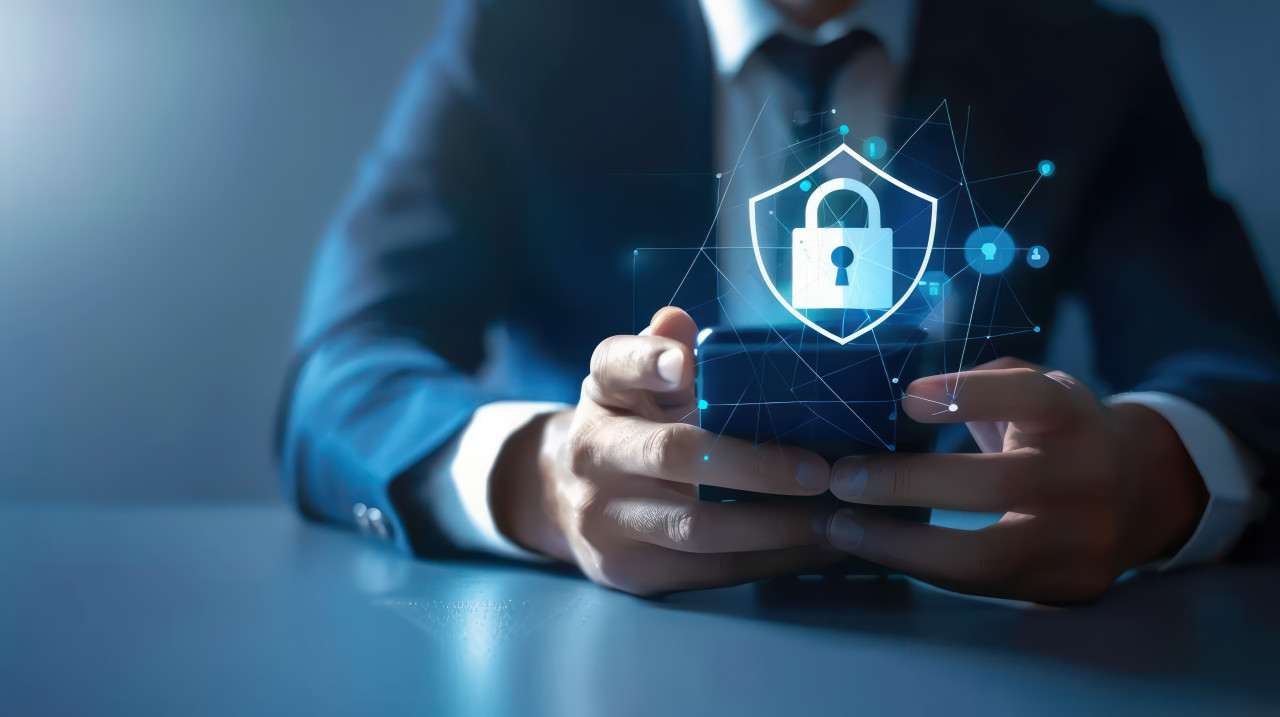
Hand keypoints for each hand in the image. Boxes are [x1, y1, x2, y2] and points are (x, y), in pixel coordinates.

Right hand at [492, 307, 838, 595]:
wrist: (566, 498)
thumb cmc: (627, 425)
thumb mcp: (634, 381)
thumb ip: (660, 351)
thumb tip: (677, 322)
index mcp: (602, 393)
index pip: (615, 365)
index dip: (648, 361)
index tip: (684, 363)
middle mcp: (593, 454)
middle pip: (671, 455)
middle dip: (753, 466)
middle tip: (818, 471)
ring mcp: (604, 519)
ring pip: (694, 528)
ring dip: (772, 526)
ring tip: (829, 517)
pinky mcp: (627, 570)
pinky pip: (706, 572)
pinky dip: (765, 562)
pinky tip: (809, 548)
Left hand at [824, 357, 1207, 602]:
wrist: (1142, 491)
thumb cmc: (1056, 429)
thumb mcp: (1033, 387)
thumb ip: (977, 384)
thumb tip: (885, 394)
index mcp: (1071, 413)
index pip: (1028, 398)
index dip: (968, 396)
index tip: (905, 399)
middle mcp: (1086, 475)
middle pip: (995, 484)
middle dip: (906, 483)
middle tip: (843, 478)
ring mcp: (1082, 539)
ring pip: (985, 555)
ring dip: (900, 544)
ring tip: (842, 527)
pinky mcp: (1067, 585)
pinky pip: (983, 585)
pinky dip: (921, 567)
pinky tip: (877, 549)